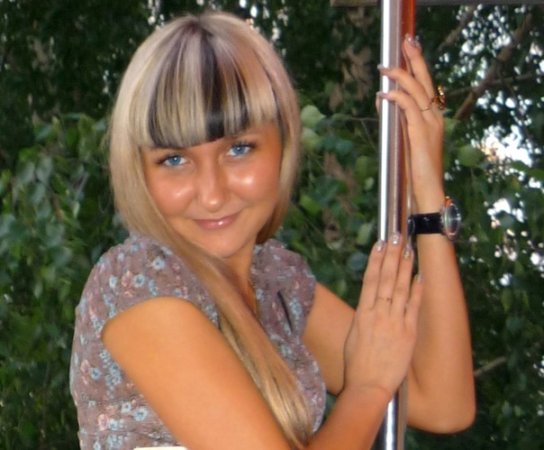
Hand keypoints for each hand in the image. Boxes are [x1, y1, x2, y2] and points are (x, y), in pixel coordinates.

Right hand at [343, 235, 422, 397]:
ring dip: (404, 267)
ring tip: (408, 249)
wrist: (369, 386)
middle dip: (391, 255)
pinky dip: (417, 291)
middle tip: (396, 236)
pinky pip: (413, 308)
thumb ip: (363, 317)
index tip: (380, 244)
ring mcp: (394, 322)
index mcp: (362, 313)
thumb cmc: (357, 364)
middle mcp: (378, 313)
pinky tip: (419, 277)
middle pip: (385, 278)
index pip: (370, 280)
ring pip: (400, 288)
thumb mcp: (354, 336)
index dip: (375, 260)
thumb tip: (369, 303)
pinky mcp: (408, 333)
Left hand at [377, 35, 444, 212]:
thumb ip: (397, 121)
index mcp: (433, 119)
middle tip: (405, 42)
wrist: (426, 192)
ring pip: (417, 90)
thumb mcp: (404, 141)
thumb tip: (383, 101)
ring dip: (399, 76)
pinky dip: (396, 97)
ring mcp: (430, 124)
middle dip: (415, 59)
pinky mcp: (421, 133)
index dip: (419, 67)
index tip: (408, 52)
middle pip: (426, 81)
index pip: (427, 87)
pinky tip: (384, 94)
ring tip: (384, 68)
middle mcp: (435, 118)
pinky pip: (409, 107)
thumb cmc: (414, 171)